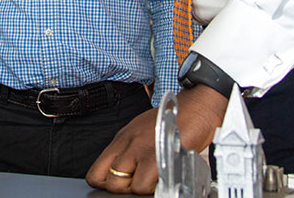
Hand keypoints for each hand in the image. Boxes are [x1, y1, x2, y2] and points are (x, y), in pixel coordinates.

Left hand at [85, 85, 229, 193]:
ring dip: (138, 188)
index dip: (107, 182)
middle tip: (138, 182)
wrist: (197, 106)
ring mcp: (141, 150)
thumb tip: (126, 173)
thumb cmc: (173, 119)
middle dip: (122, 188)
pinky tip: (163, 178)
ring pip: (123, 186)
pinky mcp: (157, 158)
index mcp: (121, 139)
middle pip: (107, 181)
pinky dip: (153, 188)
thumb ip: (131, 151)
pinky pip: (144, 185)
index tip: (122, 183)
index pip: (96, 171)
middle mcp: (127, 144)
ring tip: (152, 180)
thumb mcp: (142, 131)